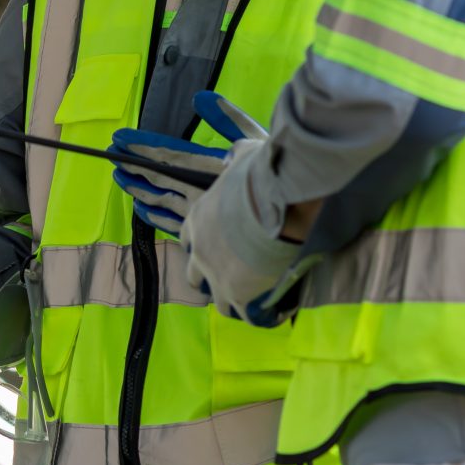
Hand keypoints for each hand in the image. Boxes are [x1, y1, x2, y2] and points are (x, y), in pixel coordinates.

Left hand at [109, 91, 267, 236]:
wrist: (296, 221)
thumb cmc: (281, 175)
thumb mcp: (257, 140)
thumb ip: (228, 118)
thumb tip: (201, 96)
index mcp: (214, 168)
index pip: (169, 155)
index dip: (142, 146)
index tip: (120, 139)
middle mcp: (204, 193)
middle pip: (160, 178)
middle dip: (134, 166)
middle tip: (112, 157)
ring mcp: (203, 217)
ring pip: (162, 201)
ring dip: (140, 189)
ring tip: (121, 179)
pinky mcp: (206, 235)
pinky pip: (173, 225)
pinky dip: (155, 215)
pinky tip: (143, 208)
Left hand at [181, 135, 304, 325]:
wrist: (277, 203)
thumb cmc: (261, 176)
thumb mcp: (243, 156)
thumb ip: (232, 154)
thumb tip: (229, 149)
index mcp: (197, 219)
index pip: (187, 239)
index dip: (199, 246)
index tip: (212, 249)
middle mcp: (200, 251)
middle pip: (193, 275)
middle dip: (208, 278)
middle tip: (229, 279)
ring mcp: (216, 276)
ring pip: (218, 300)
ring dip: (234, 300)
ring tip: (253, 302)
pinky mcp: (238, 295)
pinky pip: (247, 315)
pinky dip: (260, 315)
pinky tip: (273, 314)